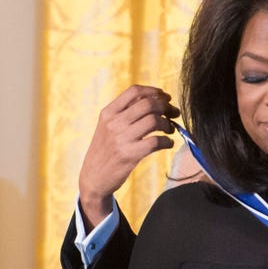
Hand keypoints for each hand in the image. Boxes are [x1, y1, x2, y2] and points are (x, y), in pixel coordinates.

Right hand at [78, 85, 179, 230]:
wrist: (93, 177)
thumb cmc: (106, 150)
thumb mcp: (108, 127)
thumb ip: (126, 113)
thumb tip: (157, 100)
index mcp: (108, 112)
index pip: (134, 91)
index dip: (155, 92)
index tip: (166, 98)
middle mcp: (113, 123)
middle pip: (148, 104)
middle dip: (166, 107)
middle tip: (173, 114)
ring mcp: (121, 138)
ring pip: (154, 120)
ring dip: (168, 124)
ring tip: (169, 130)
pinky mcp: (129, 155)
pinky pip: (156, 141)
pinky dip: (167, 141)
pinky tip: (168, 144)